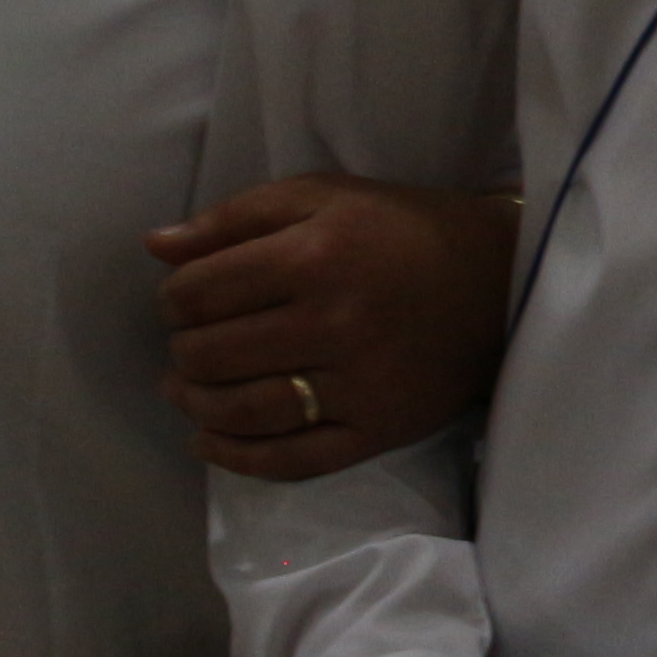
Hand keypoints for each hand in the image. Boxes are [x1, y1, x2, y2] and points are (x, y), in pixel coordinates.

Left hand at [150, 175, 522, 480]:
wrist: (502, 281)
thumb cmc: (403, 229)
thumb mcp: (324, 196)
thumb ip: (236, 216)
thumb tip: (154, 246)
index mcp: (315, 255)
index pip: (200, 292)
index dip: (173, 299)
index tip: (182, 300)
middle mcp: (333, 323)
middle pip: (213, 354)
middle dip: (182, 350)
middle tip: (188, 343)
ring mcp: (357, 384)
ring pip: (243, 412)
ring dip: (195, 404)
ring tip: (185, 390)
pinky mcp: (377, 430)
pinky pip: (292, 460)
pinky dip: (237, 459)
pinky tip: (208, 442)